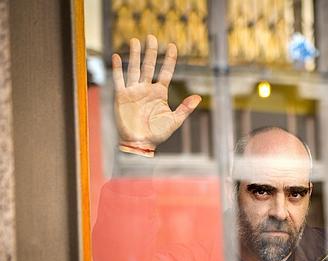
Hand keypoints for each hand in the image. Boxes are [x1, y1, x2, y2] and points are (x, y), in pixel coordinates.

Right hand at [112, 35, 200, 156]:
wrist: (140, 144)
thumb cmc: (157, 134)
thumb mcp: (174, 121)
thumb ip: (185, 108)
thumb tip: (198, 97)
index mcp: (160, 93)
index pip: (165, 72)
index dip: (169, 59)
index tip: (172, 45)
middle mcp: (147, 89)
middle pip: (149, 65)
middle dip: (151, 51)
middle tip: (151, 36)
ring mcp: (134, 91)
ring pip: (134, 68)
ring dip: (134, 54)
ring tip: (135, 40)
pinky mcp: (122, 96)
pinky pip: (119, 79)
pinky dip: (118, 68)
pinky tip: (117, 56)